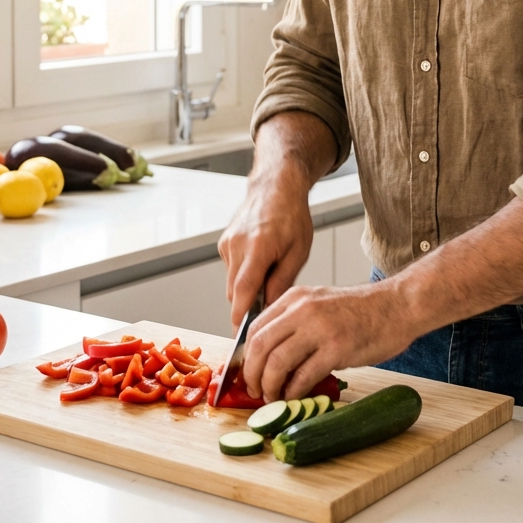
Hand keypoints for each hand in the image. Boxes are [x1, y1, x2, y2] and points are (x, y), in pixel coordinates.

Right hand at [219, 170, 312, 329]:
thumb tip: (269, 309)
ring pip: (231, 281)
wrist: (276, 187)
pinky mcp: (224, 242)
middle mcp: (237, 245)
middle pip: (234, 291)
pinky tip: (259, 261)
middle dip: (246, 305)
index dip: (240, 316)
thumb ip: (282, 282)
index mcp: (258, 247)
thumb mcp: (298, 251)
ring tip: (268, 276)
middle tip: (265, 311)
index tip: (242, 335)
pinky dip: (242, 272)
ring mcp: (227, 243)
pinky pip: (231, 268)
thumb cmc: (292, 216)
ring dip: (245, 287)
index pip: (243, 290)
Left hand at [241, 282, 416, 401]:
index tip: (246, 373)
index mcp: (296, 297)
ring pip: (275, 362)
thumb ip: (295, 322)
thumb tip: (270, 356)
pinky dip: (294, 393)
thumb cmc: (362, 310)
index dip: (245, 355)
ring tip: (273, 397)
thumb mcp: (321, 304)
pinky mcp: (337, 348)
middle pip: (258, 346)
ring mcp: (320, 328)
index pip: (254, 327)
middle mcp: (303, 309)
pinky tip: (296, 398)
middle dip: (251, 374)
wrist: (398, 306)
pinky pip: (303, 377)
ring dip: (269, 387)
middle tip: (255, 390)